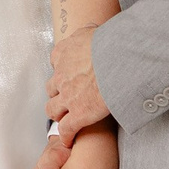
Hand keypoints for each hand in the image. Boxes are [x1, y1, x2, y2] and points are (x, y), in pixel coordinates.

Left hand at [45, 25, 110, 146]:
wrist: (117, 60)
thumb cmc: (110, 44)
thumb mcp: (94, 30)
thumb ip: (88, 32)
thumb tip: (91, 30)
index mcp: (63, 53)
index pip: (55, 62)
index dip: (61, 70)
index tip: (68, 74)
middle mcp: (61, 75)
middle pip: (51, 88)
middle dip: (58, 93)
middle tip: (66, 98)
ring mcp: (68, 96)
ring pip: (53, 110)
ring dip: (58, 114)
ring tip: (64, 119)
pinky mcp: (78, 115)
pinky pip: (66, 129)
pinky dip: (66, 135)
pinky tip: (69, 139)